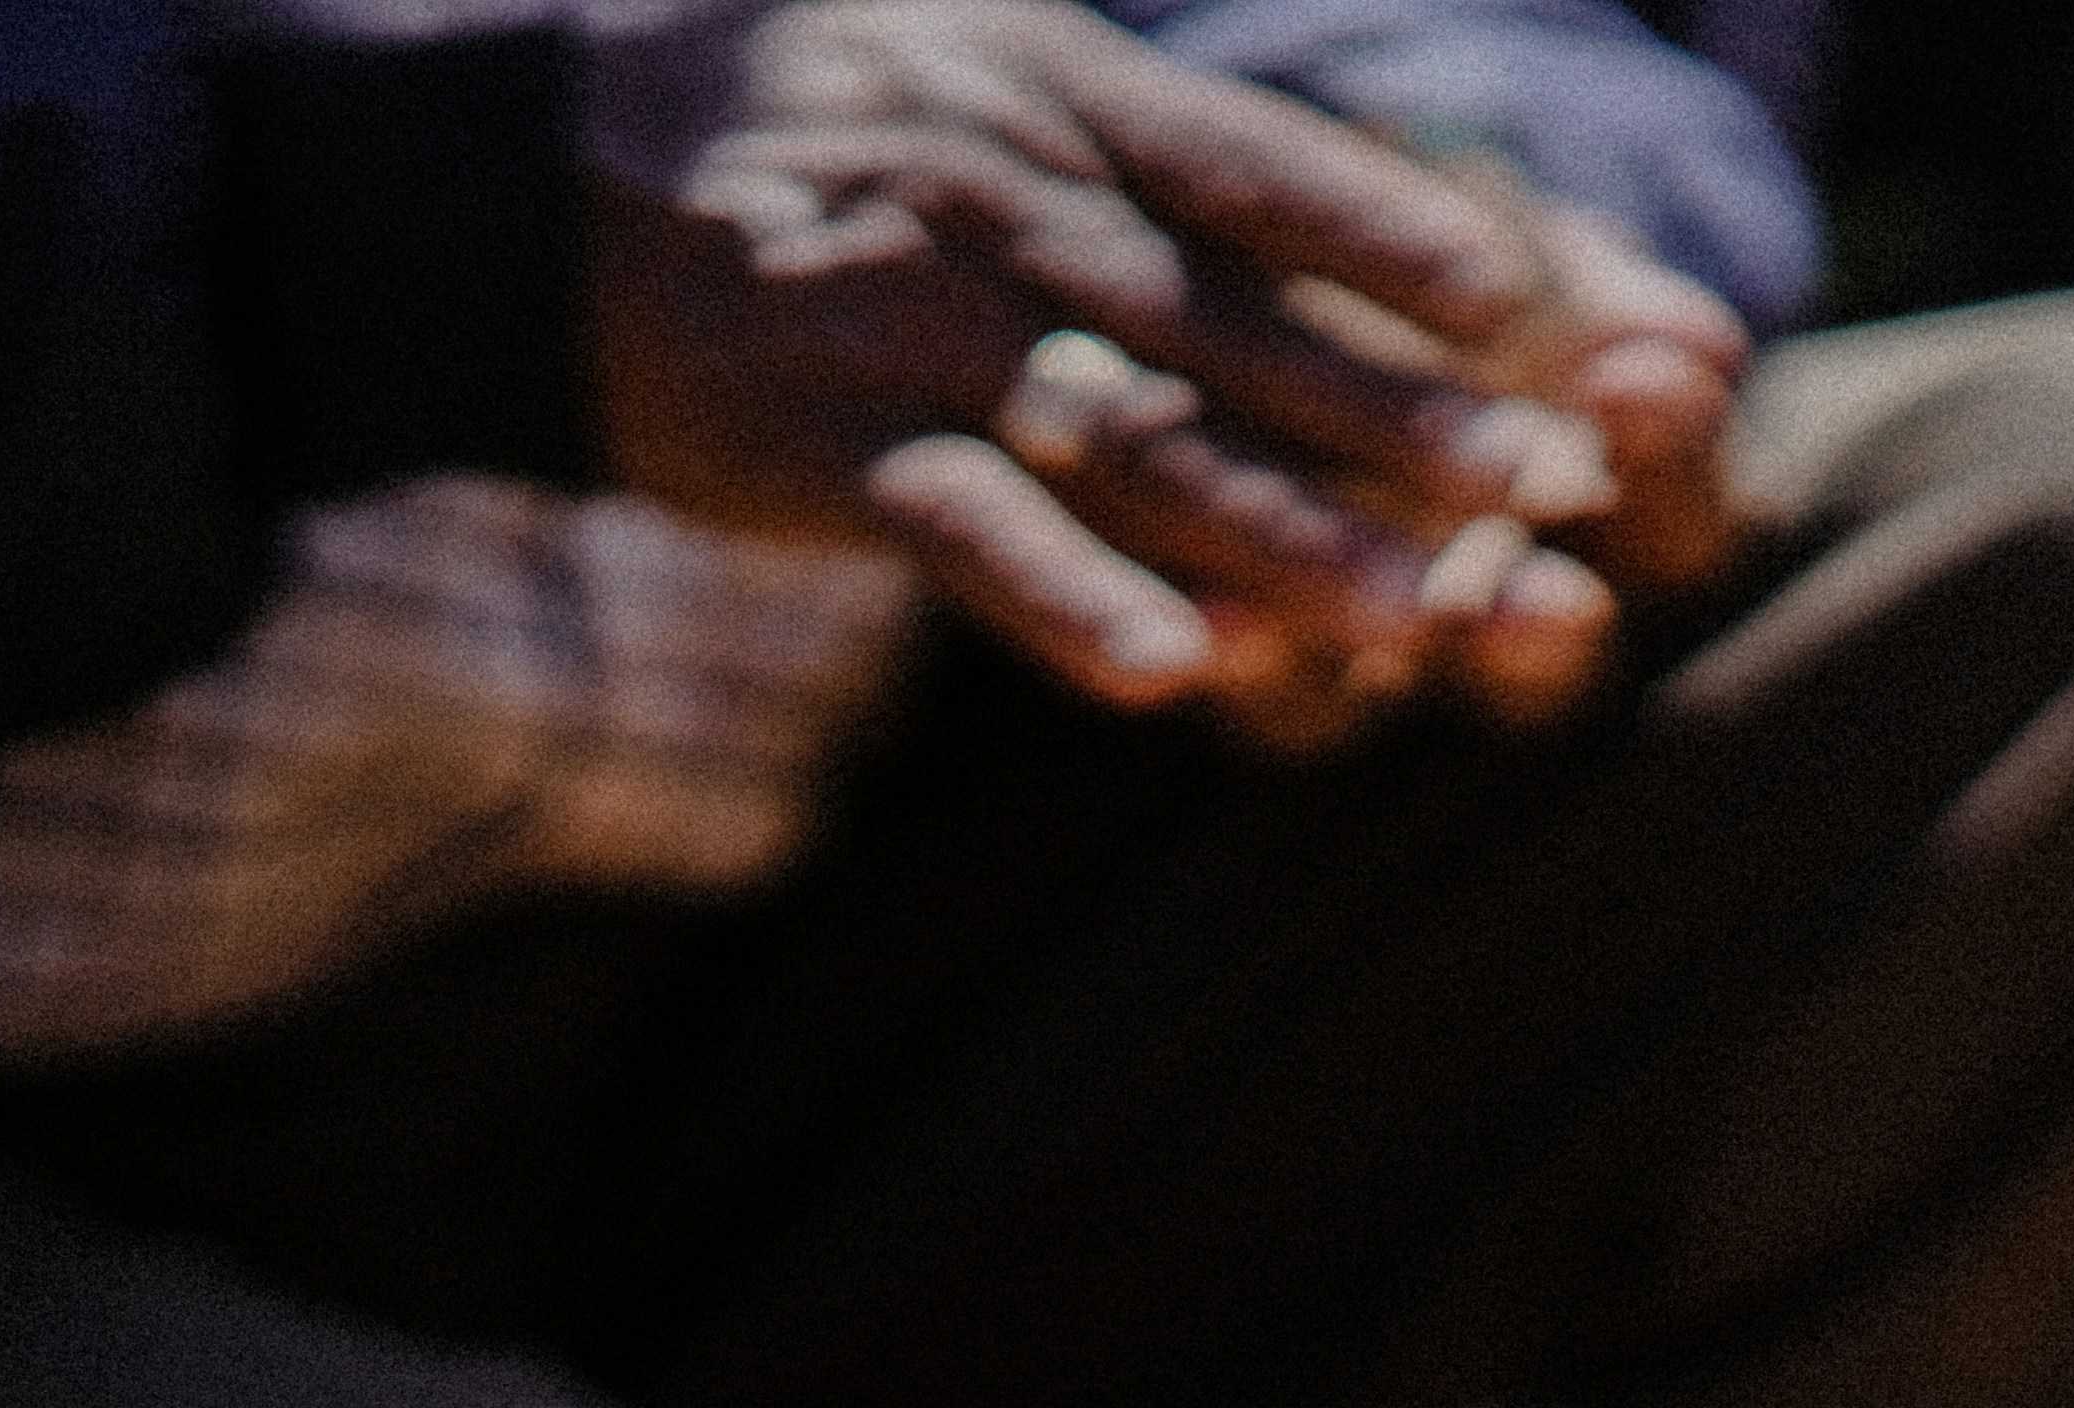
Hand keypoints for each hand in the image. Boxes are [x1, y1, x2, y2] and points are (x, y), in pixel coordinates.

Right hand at [583, 0, 1722, 731]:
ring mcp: (911, 331)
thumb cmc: (801, 116)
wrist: (523, 173)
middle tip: (1550, 491)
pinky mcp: (827, 451)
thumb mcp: (964, 36)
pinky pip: (971, 537)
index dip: (1391, 233)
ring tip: (1426, 617)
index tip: (1526, 301)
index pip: (1255, 165)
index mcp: (1052, 91)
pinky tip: (1177, 678)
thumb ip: (1139, 110)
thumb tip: (1315, 166)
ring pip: (1133, 445)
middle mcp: (1000, 203)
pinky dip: (1069, 606)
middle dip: (1400, 414)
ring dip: (1287, 538)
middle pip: (1234, 325)